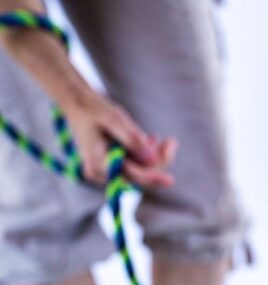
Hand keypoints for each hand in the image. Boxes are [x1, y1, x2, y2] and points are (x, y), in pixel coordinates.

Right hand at [62, 90, 177, 188]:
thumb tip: (151, 160)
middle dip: (159, 161)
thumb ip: (131, 139)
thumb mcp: (113, 119)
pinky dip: (149, 153)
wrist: (78, 103)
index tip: (170, 180)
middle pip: (141, 175)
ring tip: (162, 139)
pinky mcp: (117, 164)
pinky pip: (139, 164)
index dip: (152, 178)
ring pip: (143, 170)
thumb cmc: (93, 109)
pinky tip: (153, 140)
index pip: (131, 176)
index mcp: (99, 166)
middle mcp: (104, 173)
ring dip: (157, 156)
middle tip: (171, 141)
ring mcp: (110, 170)